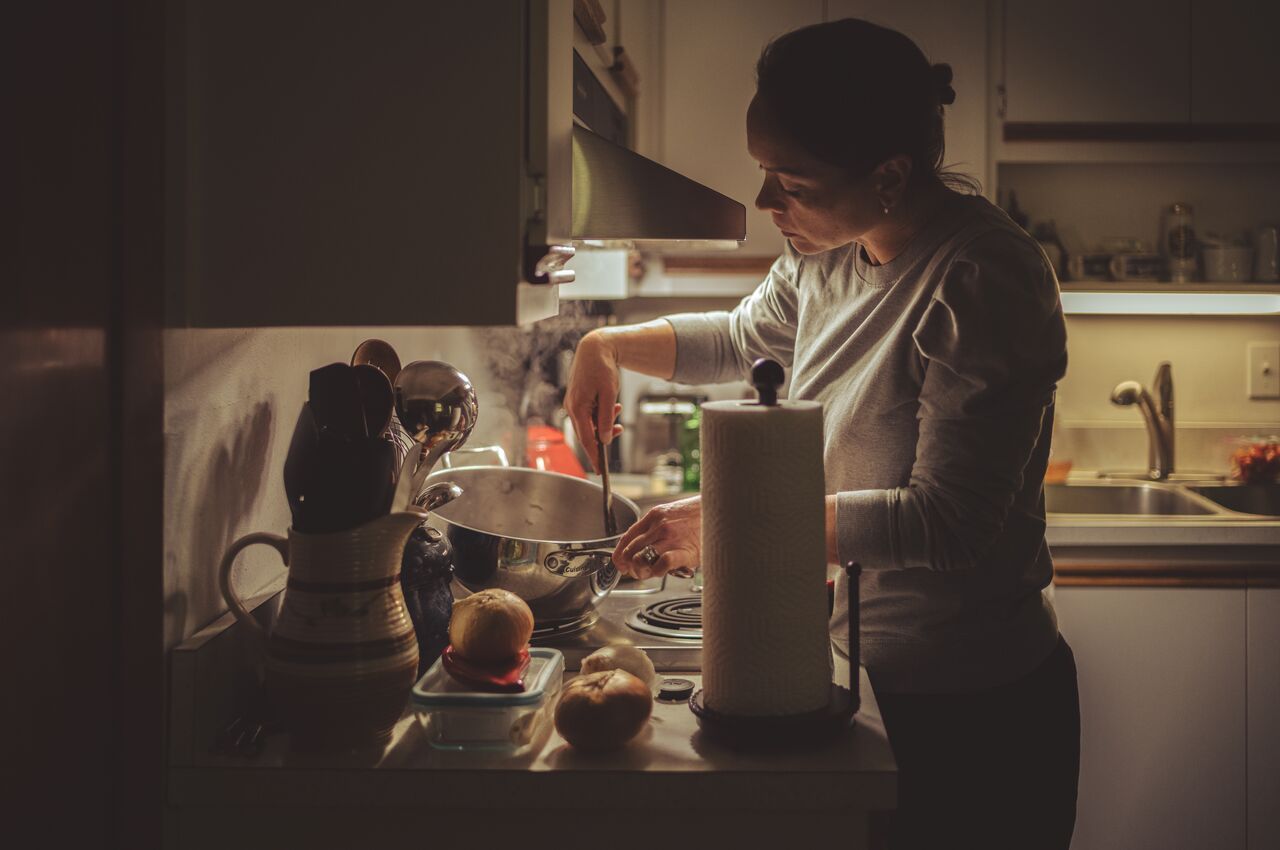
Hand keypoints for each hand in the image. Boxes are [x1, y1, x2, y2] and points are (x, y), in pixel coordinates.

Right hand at [564, 331, 623, 471]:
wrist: (595, 348)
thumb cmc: (602, 368)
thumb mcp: (609, 395)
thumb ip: (605, 419)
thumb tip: (604, 439)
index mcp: (578, 408)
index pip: (586, 439)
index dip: (594, 456)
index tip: (600, 471)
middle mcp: (572, 407)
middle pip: (586, 433)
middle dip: (601, 438)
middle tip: (616, 439)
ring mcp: (573, 403)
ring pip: (588, 423)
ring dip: (603, 423)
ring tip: (618, 414)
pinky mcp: (577, 399)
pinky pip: (588, 414)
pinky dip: (600, 414)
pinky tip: (612, 406)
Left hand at [613, 496, 701, 579]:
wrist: (722, 511)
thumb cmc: (700, 516)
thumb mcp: (672, 515)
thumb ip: (657, 527)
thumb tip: (643, 544)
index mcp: (655, 516)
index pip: (627, 537)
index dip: (620, 553)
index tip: (620, 562)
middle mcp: (659, 526)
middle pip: (630, 550)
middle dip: (629, 566)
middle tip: (635, 572)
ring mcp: (670, 538)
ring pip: (641, 558)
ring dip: (641, 571)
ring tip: (648, 573)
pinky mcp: (683, 550)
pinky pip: (661, 564)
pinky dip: (657, 571)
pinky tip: (661, 571)